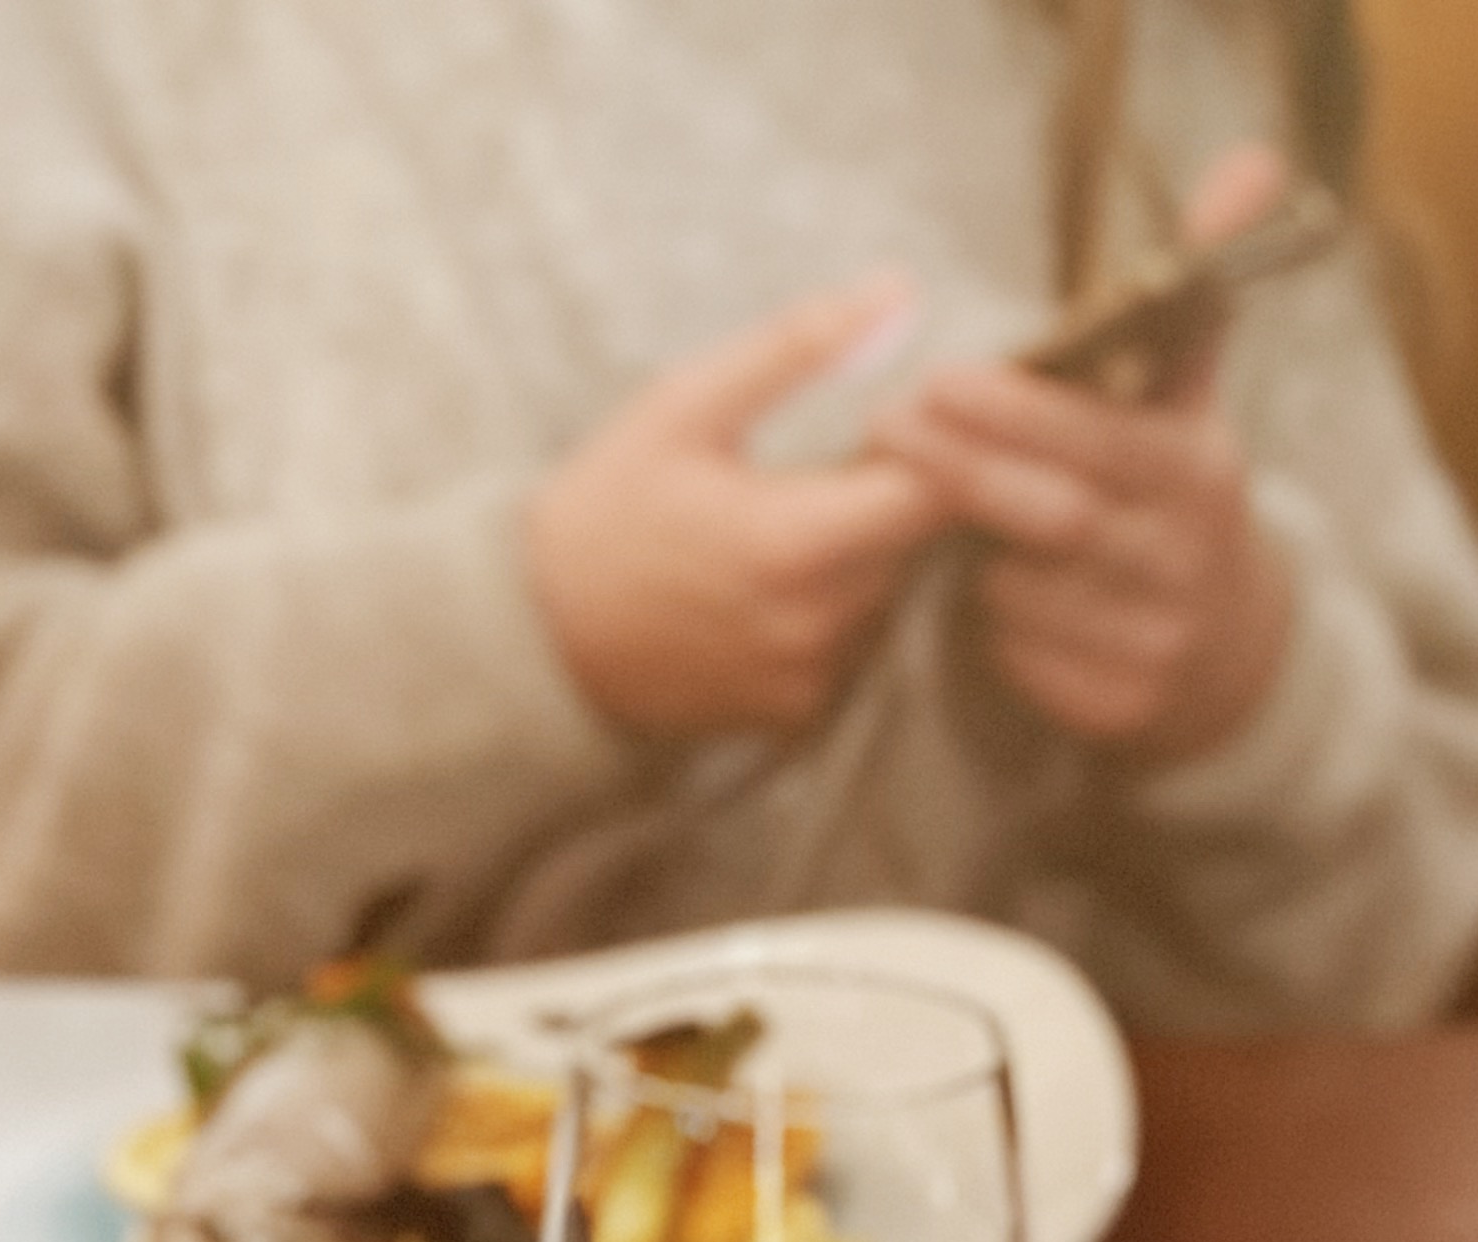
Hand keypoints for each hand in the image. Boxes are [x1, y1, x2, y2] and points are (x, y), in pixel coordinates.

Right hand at [526, 284, 948, 740]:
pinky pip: (851, 641)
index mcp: (795, 542)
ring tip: (789, 513)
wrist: (540, 639)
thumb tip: (898, 293)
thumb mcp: (686, 405)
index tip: (897, 413)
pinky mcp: (797, 710)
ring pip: (885, 590)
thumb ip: (798, 348)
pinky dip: (830, 601)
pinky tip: (769, 578)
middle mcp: (816, 624)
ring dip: (862, 547)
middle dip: (892, 491)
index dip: (934, 442)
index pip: (937, 490)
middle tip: (832, 453)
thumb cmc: (606, 510)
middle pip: (915, 542)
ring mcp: (809, 676)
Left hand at [871, 145, 1296, 762]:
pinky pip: (1022, 660)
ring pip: (1026, 594)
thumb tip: (1253, 161)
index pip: (1098, 437)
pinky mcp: (1117, 709)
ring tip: (912, 513)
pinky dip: (987, 626)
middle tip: (883, 427)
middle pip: (1054, 515)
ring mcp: (1154, 643)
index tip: (938, 378)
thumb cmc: (1176, 503)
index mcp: (1197, 475)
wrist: (1232, 655)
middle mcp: (1182, 559)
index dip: (1016, 413)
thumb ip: (1195, 294)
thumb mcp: (1193, 404)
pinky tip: (959, 596)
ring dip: (967, 557)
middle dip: (963, 472)